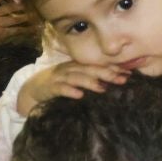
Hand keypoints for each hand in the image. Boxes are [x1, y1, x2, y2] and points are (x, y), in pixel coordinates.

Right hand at [15, 60, 130, 114]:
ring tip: (102, 88)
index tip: (129, 73)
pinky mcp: (48, 88)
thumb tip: (116, 82)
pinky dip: (69, 91)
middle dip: (106, 73)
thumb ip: (93, 79)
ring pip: (76, 77)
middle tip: (122, 79)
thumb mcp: (76, 79)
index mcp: (78, 66)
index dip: (113, 68)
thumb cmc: (60, 84)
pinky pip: (59, 88)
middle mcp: (69, 69)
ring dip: (89, 82)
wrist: (32, 89)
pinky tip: (79, 95)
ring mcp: (58, 77)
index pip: (98, 65)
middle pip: (89, 69)